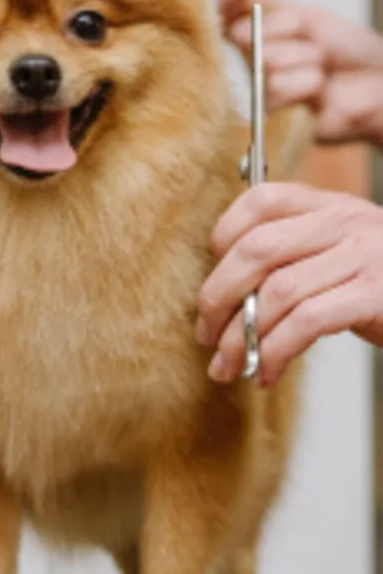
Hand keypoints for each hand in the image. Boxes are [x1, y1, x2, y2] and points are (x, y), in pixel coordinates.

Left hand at [195, 182, 382, 386]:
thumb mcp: (340, 254)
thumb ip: (294, 254)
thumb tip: (224, 292)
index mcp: (329, 206)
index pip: (260, 201)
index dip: (222, 237)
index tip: (213, 279)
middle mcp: (345, 222)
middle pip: (256, 249)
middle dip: (217, 297)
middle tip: (206, 335)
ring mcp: (363, 257)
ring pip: (276, 292)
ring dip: (241, 337)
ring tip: (228, 365)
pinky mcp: (374, 295)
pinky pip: (307, 323)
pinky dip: (277, 352)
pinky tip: (269, 372)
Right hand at [219, 0, 382, 146]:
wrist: (378, 82)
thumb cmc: (350, 52)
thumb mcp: (309, 15)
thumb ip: (267, 4)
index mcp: (261, 35)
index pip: (227, 12)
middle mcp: (256, 61)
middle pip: (242, 34)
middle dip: (280, 27)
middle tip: (304, 32)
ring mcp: (263, 88)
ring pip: (264, 61)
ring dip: (303, 57)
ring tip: (322, 66)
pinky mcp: (273, 116)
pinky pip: (277, 87)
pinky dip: (306, 82)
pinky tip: (320, 88)